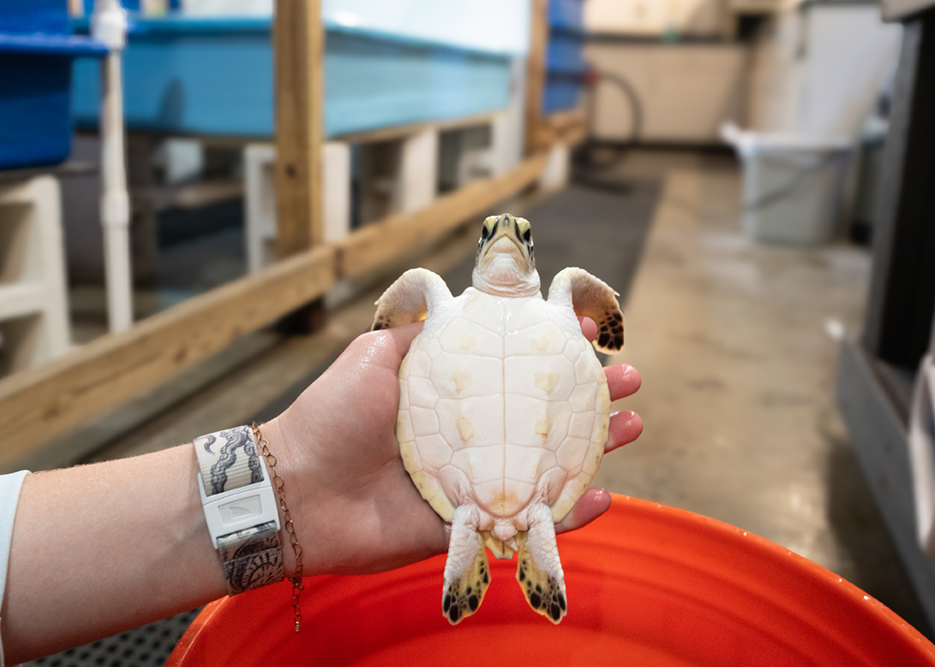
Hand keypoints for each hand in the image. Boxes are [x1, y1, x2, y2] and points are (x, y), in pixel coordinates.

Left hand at [264, 319, 642, 576]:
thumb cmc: (333, 414)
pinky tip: (607, 495)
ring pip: (549, 466)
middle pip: (544, 417)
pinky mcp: (469, 524)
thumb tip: (461, 303)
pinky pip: (529, 522)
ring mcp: (474, 481)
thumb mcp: (376, 353)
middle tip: (630, 382)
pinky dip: (572, 515)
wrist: (300, 487)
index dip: (554, 350)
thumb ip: (421, 331)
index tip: (588, 330)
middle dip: (592, 397)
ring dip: (598, 449)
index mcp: (452, 395)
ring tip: (634, 425)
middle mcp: (470, 435)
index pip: (516, 369)